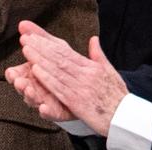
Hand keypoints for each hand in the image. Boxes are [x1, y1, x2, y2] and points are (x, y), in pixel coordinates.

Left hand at [17, 20, 126, 136]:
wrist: (125, 115)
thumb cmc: (117, 94)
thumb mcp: (109, 70)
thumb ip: (98, 55)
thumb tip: (93, 39)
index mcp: (91, 66)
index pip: (67, 52)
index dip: (49, 44)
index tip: (36, 36)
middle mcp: (85, 74)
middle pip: (59, 58)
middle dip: (41, 47)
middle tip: (26, 38)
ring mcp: (81, 87)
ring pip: (57, 71)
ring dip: (40, 59)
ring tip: (27, 50)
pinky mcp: (77, 101)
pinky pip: (59, 88)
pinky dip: (47, 79)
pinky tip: (36, 71)